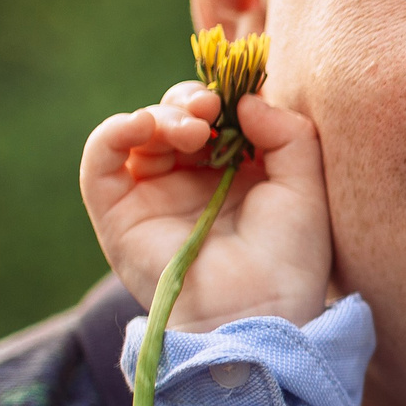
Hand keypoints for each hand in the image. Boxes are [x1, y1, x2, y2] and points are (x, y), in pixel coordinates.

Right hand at [78, 79, 331, 330]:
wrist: (257, 310)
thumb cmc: (288, 259)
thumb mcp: (306, 187)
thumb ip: (288, 134)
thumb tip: (245, 101)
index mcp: (235, 175)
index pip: (217, 117)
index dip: (224, 97)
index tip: (241, 95)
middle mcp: (191, 183)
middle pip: (175, 118)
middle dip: (191, 103)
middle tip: (210, 112)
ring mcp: (152, 197)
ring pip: (140, 131)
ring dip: (162, 115)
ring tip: (192, 129)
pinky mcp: (118, 214)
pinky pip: (100, 159)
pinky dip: (115, 131)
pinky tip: (143, 124)